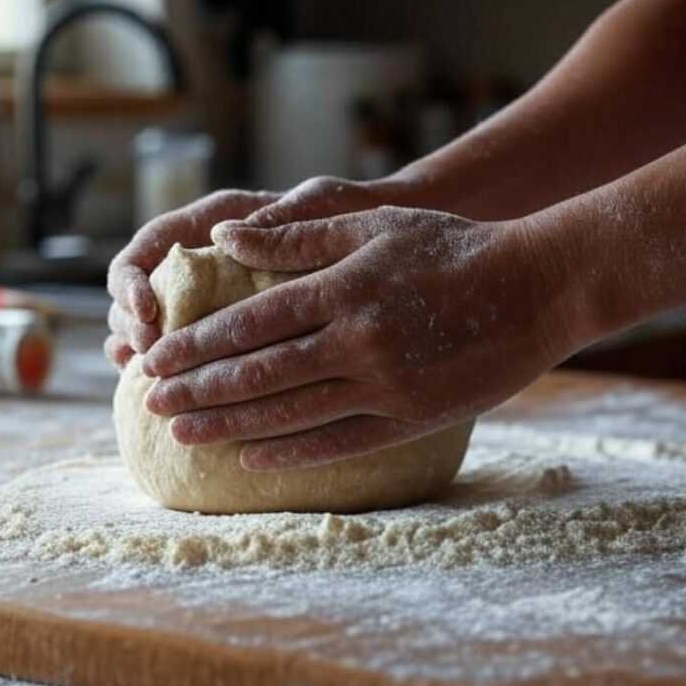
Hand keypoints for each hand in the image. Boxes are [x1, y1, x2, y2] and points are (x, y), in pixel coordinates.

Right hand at [104, 175, 422, 368]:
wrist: (387, 243)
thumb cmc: (356, 215)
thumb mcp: (324, 205)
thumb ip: (284, 219)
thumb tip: (229, 236)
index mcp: (217, 221)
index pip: (148, 245)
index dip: (132, 281)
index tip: (147, 312)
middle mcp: (206, 259)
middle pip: (138, 293)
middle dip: (132, 328)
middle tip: (149, 364)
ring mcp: (216, 297)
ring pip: (154, 328)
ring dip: (142, 356)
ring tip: (147, 386)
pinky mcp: (234, 333)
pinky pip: (191, 356)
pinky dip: (179, 376)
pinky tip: (182, 404)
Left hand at [141, 206, 568, 469]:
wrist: (536, 287)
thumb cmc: (454, 247)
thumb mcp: (375, 224)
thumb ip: (297, 236)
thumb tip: (222, 238)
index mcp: (342, 289)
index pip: (249, 323)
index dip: (194, 344)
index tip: (153, 359)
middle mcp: (355, 341)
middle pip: (258, 372)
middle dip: (196, 389)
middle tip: (149, 402)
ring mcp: (385, 385)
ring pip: (291, 412)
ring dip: (230, 426)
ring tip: (184, 435)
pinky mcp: (413, 417)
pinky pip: (342, 442)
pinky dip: (295, 454)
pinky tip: (255, 461)